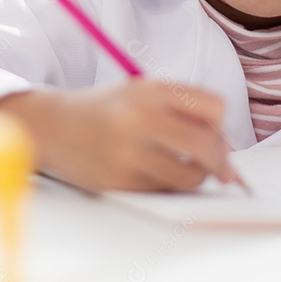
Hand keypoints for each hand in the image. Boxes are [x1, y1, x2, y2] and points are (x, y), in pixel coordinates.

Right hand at [0, 78, 237, 191]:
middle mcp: (139, 118)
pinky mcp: (119, 180)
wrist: (52, 126)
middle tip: (223, 169)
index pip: (213, 107)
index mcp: (150, 89)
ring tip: (182, 169)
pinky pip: (164, 191)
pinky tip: (155, 174)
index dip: (219, 123)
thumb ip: (183, 111)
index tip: (213, 131)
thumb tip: (228, 152)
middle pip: (207, 145)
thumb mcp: (142, 93)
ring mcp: (128, 152)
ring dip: (197, 178)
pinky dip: (169, 187)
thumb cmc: (105, 110)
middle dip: (222, 161)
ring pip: (190, 176)